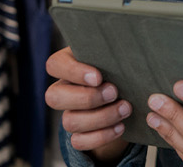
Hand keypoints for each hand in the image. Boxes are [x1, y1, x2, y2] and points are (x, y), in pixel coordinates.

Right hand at [45, 47, 130, 161]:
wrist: (129, 96)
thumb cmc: (121, 69)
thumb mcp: (117, 57)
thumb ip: (115, 51)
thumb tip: (128, 41)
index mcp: (68, 65)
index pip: (54, 65)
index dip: (73, 72)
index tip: (98, 77)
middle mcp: (63, 90)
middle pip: (54, 97)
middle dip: (87, 98)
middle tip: (114, 92)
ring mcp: (68, 114)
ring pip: (69, 122)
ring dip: (101, 117)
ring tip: (125, 108)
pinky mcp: (78, 134)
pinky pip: (79, 141)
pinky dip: (101, 137)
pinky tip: (120, 127)